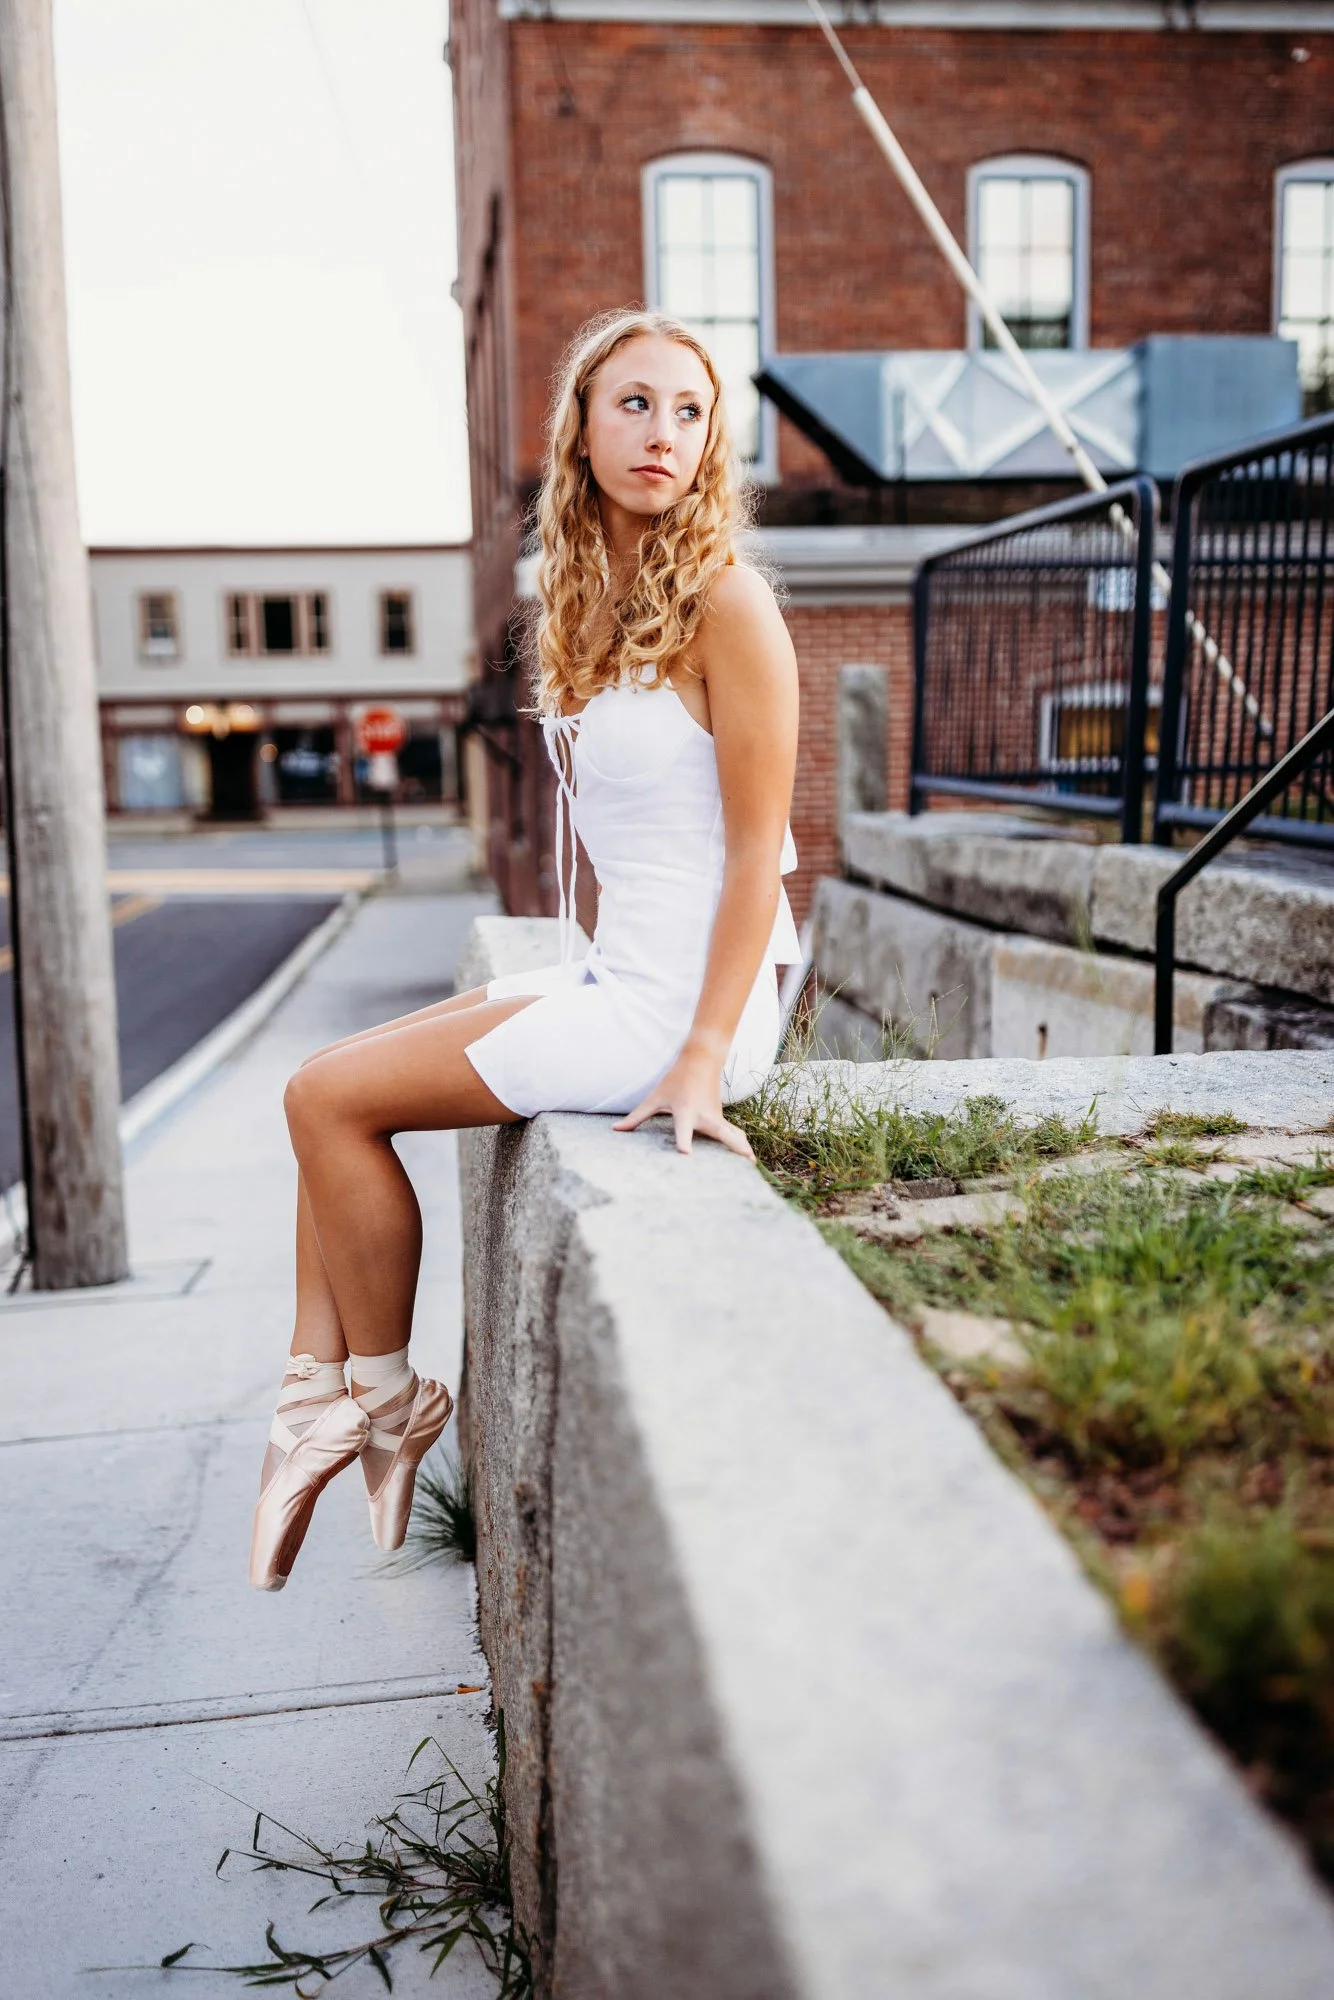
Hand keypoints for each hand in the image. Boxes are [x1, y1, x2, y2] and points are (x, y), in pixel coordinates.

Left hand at [612, 1047, 754, 1159]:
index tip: (684, 1154)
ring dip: (742, 1147)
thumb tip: (616, 1131)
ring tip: (752, 1164)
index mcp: (686, 1110)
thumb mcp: (655, 1097)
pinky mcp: (721, 1119)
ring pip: (732, 1133)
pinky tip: (749, 1158)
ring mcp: (716, 1117)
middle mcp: (704, 1115)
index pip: (683, 1128)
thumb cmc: (676, 1080)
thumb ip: (637, 1117)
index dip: (683, 1140)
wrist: (701, 1059)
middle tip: (743, 1161)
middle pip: (720, 1133)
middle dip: (731, 1146)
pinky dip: (741, 1144)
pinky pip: (733, 1133)